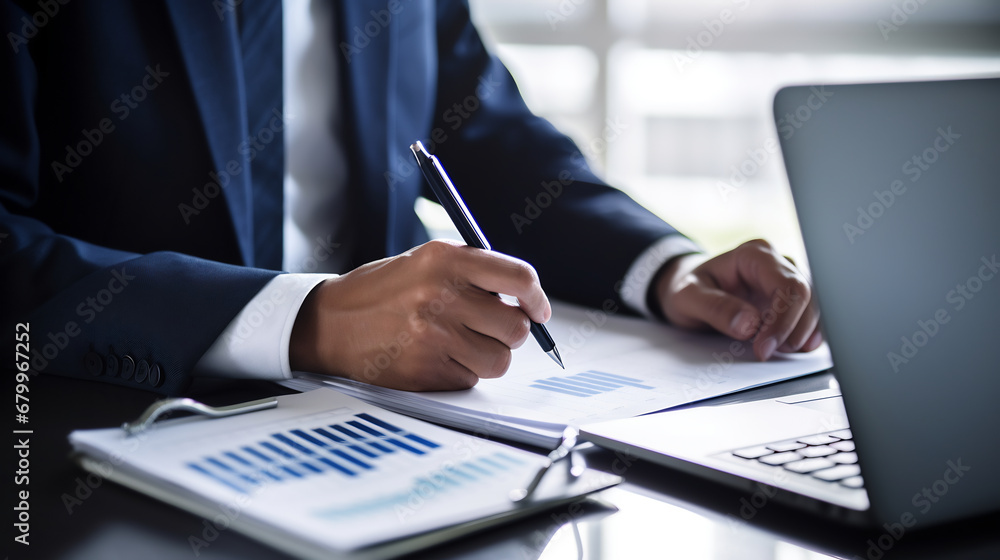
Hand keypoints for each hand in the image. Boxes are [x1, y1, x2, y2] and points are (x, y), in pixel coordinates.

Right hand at [289, 240, 550, 390]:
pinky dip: (460, 372)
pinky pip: (470, 379)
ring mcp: (433, 336)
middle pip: (516, 326)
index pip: (517, 277)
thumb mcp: (425, 262)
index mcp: (445, 260)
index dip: (536, 297)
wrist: (328, 323)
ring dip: (487, 356)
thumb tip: (526, 297)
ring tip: (458, 343)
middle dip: (510, 331)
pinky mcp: (424, 371)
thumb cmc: (382, 292)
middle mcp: (441, 295)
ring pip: (499, 360)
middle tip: (489, 328)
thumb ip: (474, 272)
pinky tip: (434, 357)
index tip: (537, 309)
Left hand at [655, 239, 822, 360]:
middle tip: (769, 353)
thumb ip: (715, 308)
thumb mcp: (687, 297)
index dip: (783, 320)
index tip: (764, 348)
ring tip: (780, 352)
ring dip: (803, 333)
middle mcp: (776, 263)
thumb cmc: (687, 288)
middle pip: (807, 296)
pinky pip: (810, 315)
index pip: (787, 285)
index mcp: (754, 255)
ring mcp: (786, 280)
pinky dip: (806, 333)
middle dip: (794, 330)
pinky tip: (796, 347)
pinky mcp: (789, 299)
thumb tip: (749, 325)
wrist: (688, 290)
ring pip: (814, 305)